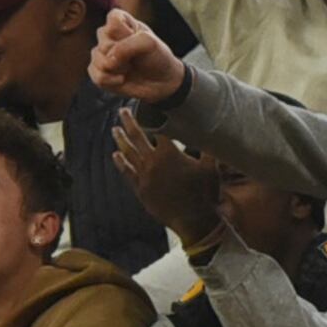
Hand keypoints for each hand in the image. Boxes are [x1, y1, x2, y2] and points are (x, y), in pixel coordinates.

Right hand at [89, 5, 186, 104]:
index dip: (125, 33)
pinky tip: (122, 79)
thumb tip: (108, 61)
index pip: (112, 19)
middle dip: (122, 55)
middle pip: (104, 42)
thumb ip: (127, 46)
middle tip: (135, 58)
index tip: (137, 38)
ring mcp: (102, 54)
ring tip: (129, 69)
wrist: (162, 82)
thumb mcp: (148, 43)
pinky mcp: (99, 72)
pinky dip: (111, 81)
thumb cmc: (157, 57)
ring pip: (98, 60)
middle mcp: (108, 36)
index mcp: (121, 21)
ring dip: (117, 69)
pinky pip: (97, 76)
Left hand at [111, 114, 222, 244]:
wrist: (194, 220)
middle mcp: (153, 161)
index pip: (156, 128)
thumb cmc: (205, 193)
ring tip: (114, 129)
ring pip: (128, 153)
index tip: (145, 106)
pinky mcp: (141, 190)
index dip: (150, 116)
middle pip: (138, 136)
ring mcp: (145, 176)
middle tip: (122, 111)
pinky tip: (115, 155)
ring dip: (121, 140)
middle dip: (129, 122)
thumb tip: (211, 130)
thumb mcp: (210, 167)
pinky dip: (121, 163)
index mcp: (169, 152)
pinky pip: (127, 173)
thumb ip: (207, 147)